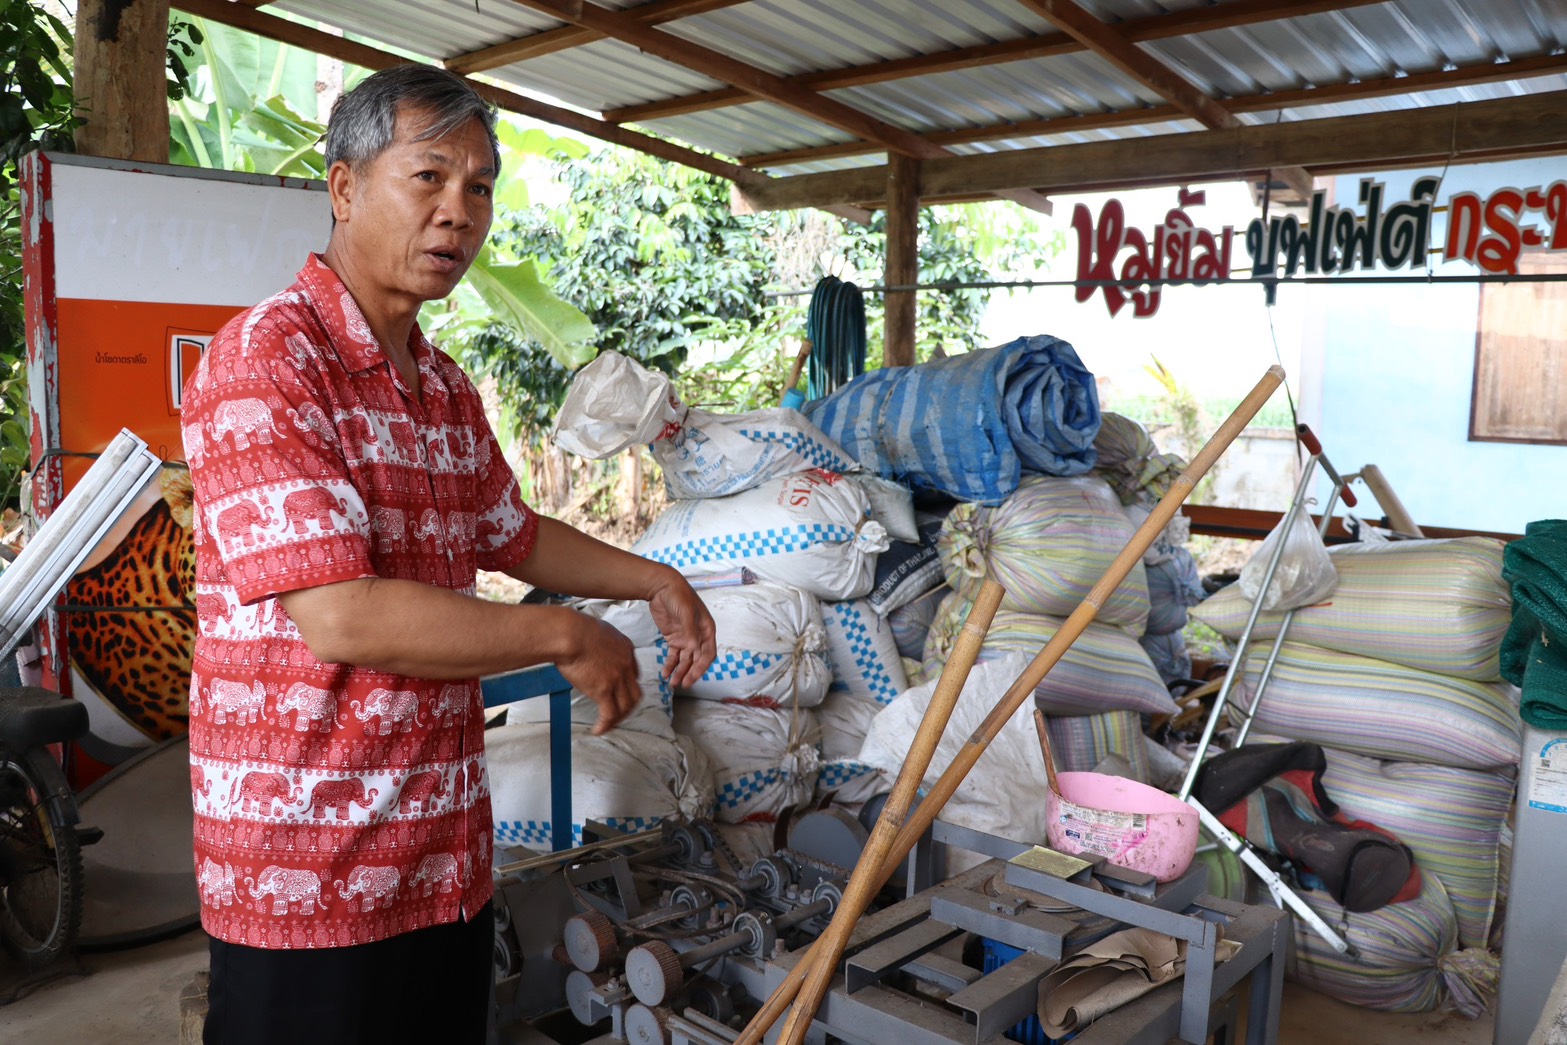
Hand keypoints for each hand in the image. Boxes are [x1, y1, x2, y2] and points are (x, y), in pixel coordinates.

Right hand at [555, 614, 640, 734]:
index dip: (627, 686)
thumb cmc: (573, 629)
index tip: (618, 693)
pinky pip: (609, 714)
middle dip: (627, 706)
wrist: (569, 634)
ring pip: (626, 706)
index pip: (633, 673)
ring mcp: (617, 678)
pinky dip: (605, 725)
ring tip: (606, 725)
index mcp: (625, 648)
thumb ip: (599, 643)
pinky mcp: (603, 690)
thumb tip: (589, 650)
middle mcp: (626, 665)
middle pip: (635, 693)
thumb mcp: (596, 631)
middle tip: (616, 714)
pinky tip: (597, 730)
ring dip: (618, 718)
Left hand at [647, 568, 716, 688]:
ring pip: (685, 660)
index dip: (702, 667)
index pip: (708, 653)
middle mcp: (698, 635)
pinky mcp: (673, 637)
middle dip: (690, 673)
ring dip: (680, 671)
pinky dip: (670, 664)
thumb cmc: (678, 595)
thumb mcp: (685, 612)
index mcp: (706, 629)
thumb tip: (693, 649)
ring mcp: (685, 637)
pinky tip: (666, 673)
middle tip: (682, 684)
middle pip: (697, 659)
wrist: (661, 586)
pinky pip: (673, 655)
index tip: (693, 677)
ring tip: (672, 683)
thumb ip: (689, 631)